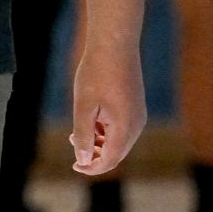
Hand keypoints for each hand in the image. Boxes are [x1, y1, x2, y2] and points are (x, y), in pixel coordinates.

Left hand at [69, 41, 146, 176]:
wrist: (115, 43)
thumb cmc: (97, 72)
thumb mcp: (84, 106)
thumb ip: (83, 135)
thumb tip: (83, 160)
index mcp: (125, 127)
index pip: (110, 160)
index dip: (92, 168)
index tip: (75, 166)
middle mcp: (136, 124)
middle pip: (116, 154)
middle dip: (95, 157)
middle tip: (74, 150)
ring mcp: (138, 115)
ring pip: (119, 141)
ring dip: (99, 144)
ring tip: (76, 135)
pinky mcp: (135, 106)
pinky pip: (121, 128)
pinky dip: (106, 132)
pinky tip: (90, 122)